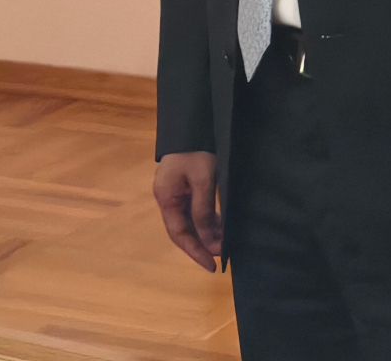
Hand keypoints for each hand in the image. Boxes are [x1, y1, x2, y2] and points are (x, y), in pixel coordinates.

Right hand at [153, 151, 223, 271]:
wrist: (194, 124)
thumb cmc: (197, 151)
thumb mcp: (203, 181)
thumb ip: (203, 212)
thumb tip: (209, 242)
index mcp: (166, 196)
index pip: (179, 233)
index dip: (195, 251)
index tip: (212, 266)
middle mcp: (167, 197)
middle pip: (182, 229)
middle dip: (201, 245)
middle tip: (221, 258)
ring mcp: (174, 191)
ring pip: (189, 221)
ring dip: (206, 233)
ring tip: (224, 243)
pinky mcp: (184, 186)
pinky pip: (194, 210)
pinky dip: (207, 221)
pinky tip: (220, 226)